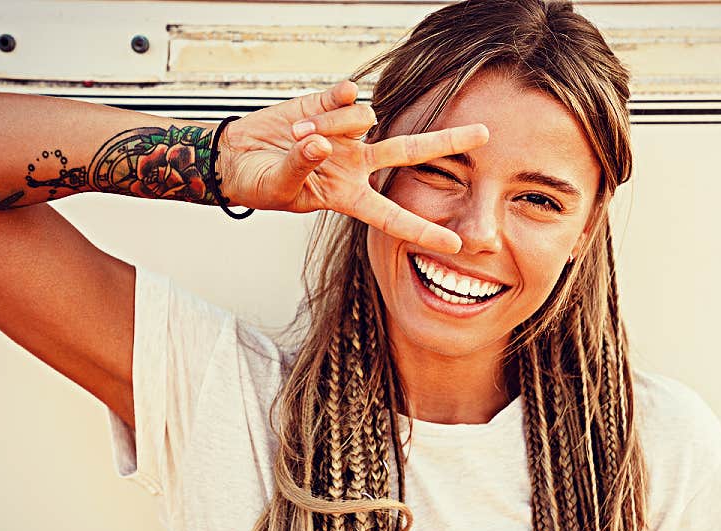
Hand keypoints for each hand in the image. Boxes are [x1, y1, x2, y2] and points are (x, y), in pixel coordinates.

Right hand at [214, 80, 487, 253]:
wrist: (235, 157)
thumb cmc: (259, 185)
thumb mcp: (279, 188)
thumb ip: (301, 168)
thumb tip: (321, 143)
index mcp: (350, 196)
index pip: (393, 216)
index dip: (423, 231)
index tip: (456, 246)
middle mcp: (357, 164)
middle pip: (411, 152)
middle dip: (448, 142)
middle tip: (485, 135)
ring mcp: (347, 135)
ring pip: (364, 119)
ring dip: (331, 125)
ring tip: (296, 138)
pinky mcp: (330, 105)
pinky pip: (347, 96)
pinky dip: (333, 101)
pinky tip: (310, 113)